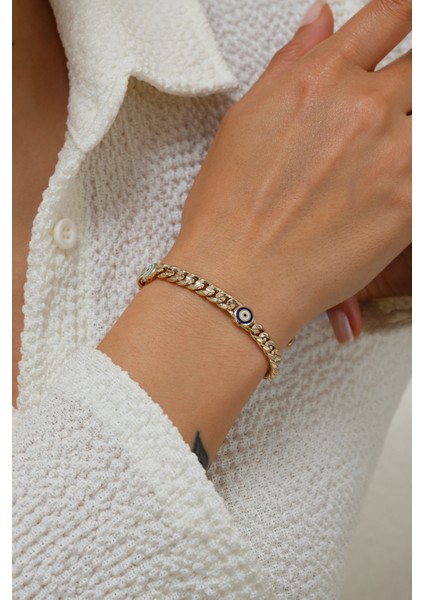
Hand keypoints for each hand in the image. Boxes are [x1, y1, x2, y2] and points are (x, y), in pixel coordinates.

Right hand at [168, 0, 411, 349]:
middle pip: (423, 65)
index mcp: (320, 79)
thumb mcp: (246, 121)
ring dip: (406, 132)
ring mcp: (393, 153)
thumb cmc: (230, 213)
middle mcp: (362, 107)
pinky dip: (410, 176)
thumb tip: (319, 22)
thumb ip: (292, 63)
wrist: (238, 280)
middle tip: (386, 115)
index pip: (392, 14)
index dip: (403, 16)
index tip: (405, 28)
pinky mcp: (412, 203)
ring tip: (380, 158)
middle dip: (409, 83)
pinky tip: (384, 187)